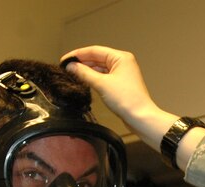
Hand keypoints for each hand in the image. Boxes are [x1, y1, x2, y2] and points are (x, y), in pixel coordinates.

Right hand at [61, 46, 186, 153]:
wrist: (140, 117)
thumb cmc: (126, 99)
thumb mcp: (101, 84)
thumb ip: (84, 73)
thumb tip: (71, 66)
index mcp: (120, 57)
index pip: (95, 50)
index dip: (78, 54)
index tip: (64, 59)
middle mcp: (122, 62)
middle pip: (97, 58)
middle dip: (82, 62)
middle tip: (66, 68)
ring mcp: (122, 73)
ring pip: (100, 68)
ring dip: (87, 71)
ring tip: (72, 74)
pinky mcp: (121, 84)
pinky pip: (104, 77)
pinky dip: (94, 78)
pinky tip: (84, 81)